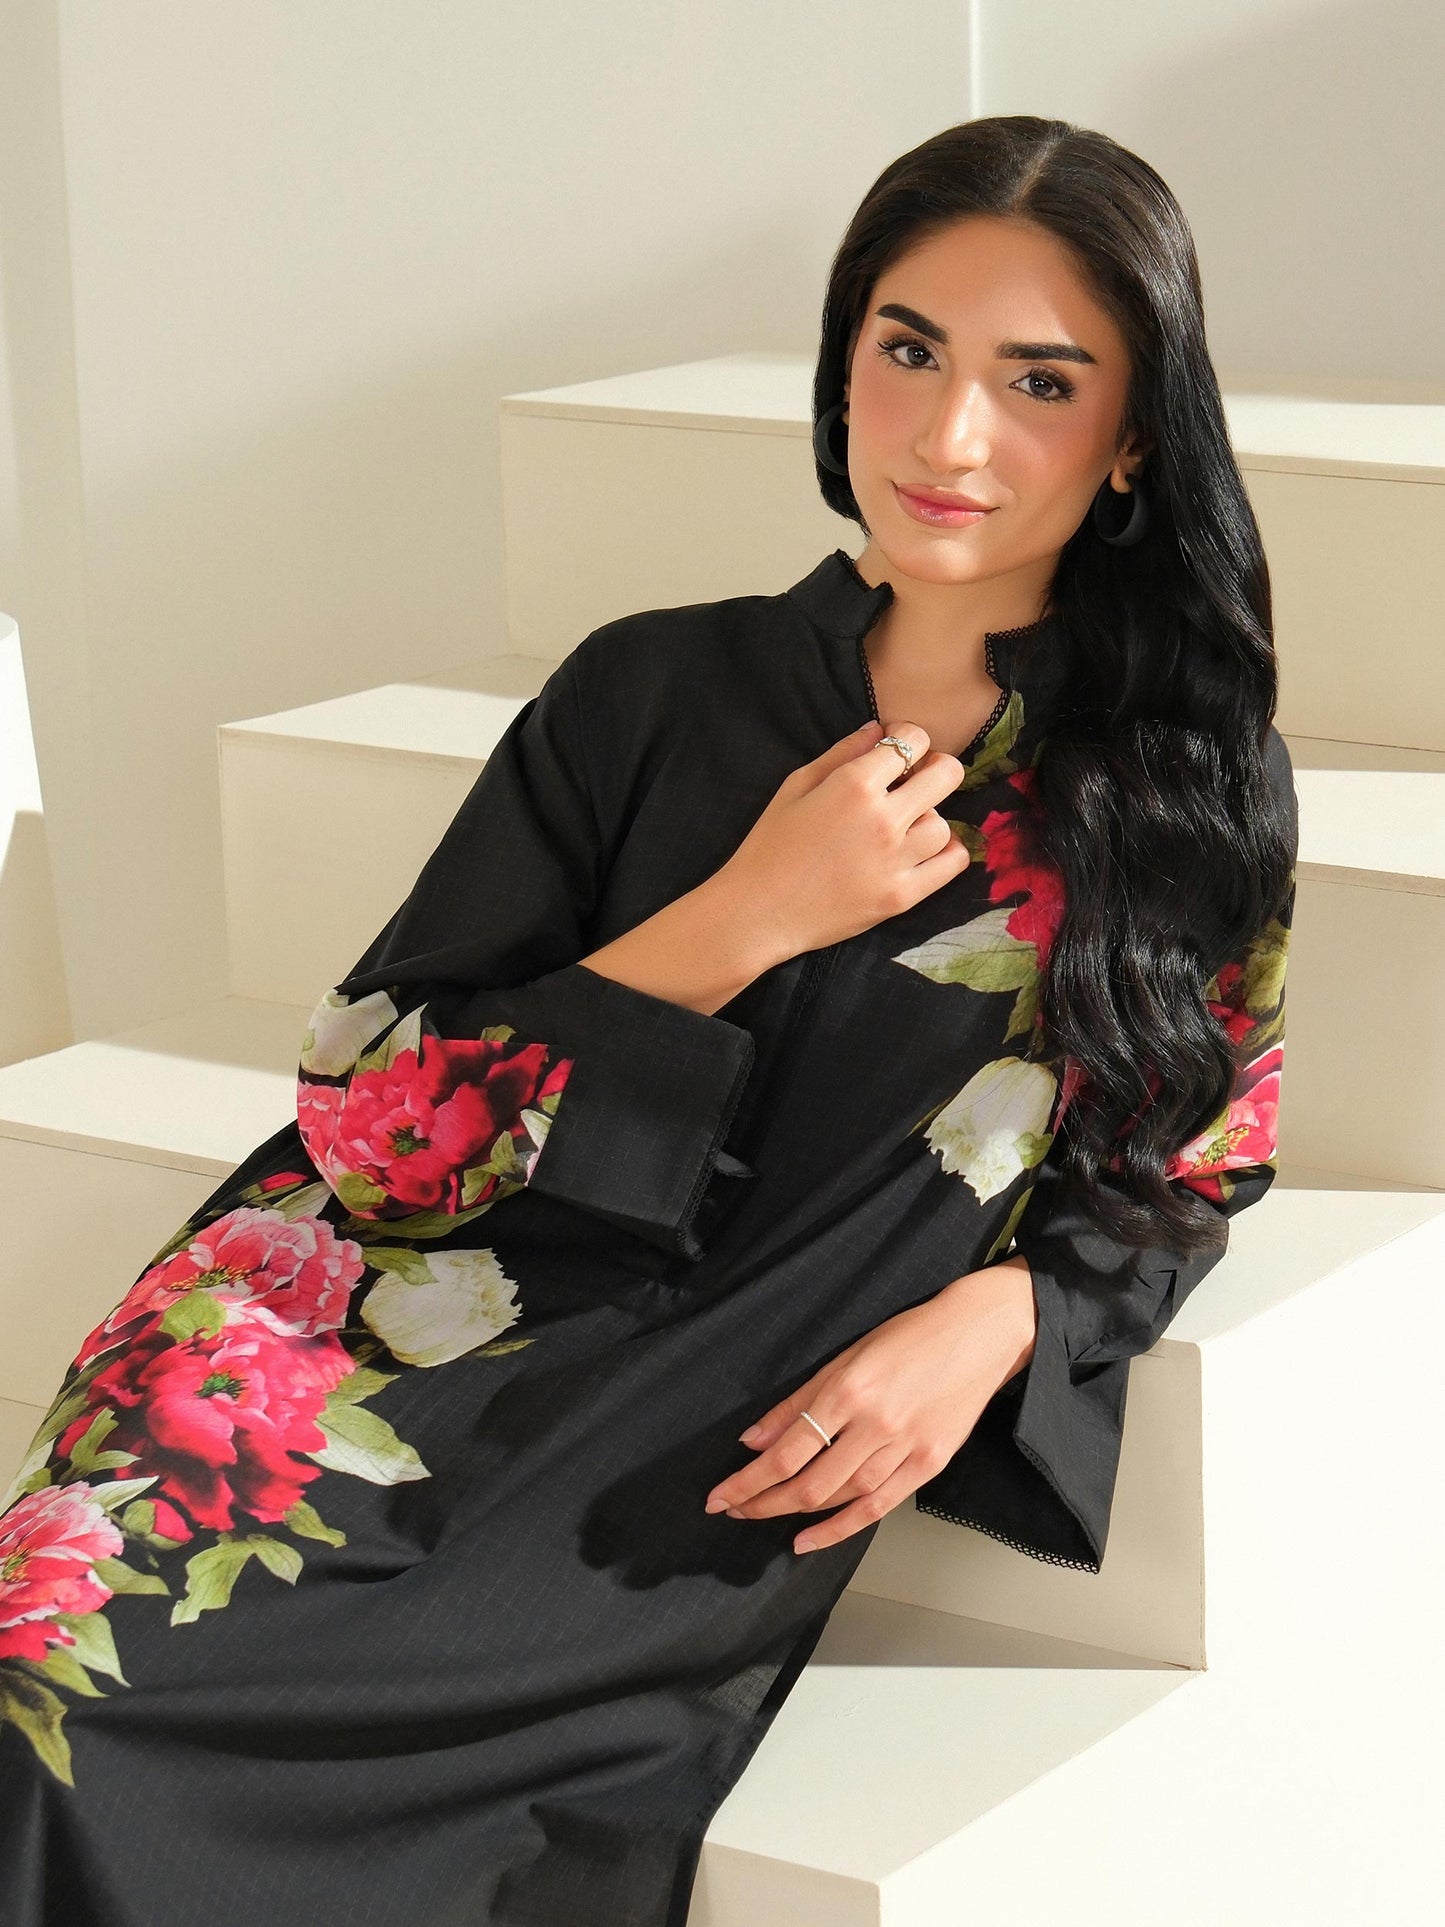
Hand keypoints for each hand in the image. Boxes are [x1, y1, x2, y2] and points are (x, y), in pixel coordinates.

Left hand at [704, 1256, 1037, 1554]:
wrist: (979, 1334)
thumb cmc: (911, 1336)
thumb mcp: (844, 1357)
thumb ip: (797, 1403)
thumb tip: (754, 1441)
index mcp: (849, 1390)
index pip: (786, 1452)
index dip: (748, 1482)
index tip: (720, 1497)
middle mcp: (876, 1423)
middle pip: (809, 1483)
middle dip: (763, 1503)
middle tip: (735, 1510)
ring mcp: (906, 1447)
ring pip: (841, 1498)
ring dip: (795, 1515)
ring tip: (766, 1516)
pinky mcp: (930, 1464)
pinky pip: (877, 1508)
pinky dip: (839, 1529)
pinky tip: (809, 1539)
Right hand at [709, 717, 971, 968]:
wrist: (757, 912)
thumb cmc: (768, 846)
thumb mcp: (795, 786)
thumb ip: (841, 753)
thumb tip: (880, 730)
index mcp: (853, 785)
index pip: (913, 741)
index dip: (909, 738)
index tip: (897, 751)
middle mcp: (883, 819)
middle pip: (946, 775)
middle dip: (935, 768)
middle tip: (916, 780)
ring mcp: (895, 860)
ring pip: (944, 823)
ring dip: (928, 817)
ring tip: (905, 826)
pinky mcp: (901, 896)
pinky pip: (950, 864)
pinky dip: (948, 852)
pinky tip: (927, 850)